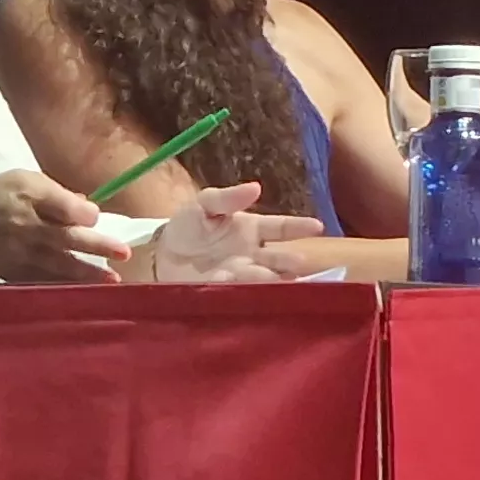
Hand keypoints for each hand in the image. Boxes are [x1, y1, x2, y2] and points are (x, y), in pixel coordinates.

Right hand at [0, 170, 131, 281]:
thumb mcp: (24, 180)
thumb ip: (57, 194)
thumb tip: (89, 209)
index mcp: (29, 197)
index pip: (62, 207)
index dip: (83, 213)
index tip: (97, 217)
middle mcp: (27, 228)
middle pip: (66, 238)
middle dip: (96, 246)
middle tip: (124, 253)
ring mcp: (20, 254)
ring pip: (57, 266)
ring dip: (86, 273)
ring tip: (112, 280)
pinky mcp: (13, 273)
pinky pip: (41, 282)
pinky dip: (62, 287)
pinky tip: (82, 293)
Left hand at [136, 180, 323, 282]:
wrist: (162, 255)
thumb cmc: (188, 226)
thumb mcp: (204, 204)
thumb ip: (228, 198)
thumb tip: (256, 188)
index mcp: (252, 230)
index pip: (281, 228)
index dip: (299, 227)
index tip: (318, 227)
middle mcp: (253, 255)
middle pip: (278, 259)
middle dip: (289, 260)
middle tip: (300, 262)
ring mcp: (241, 276)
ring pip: (264, 279)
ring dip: (273, 280)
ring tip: (282, 281)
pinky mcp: (224, 292)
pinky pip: (239, 292)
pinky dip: (243, 290)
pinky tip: (245, 288)